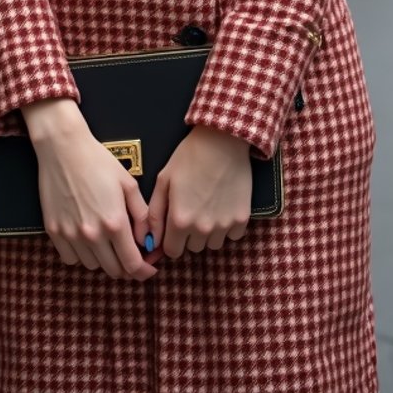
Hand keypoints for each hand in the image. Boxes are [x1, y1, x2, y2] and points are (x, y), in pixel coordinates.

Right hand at [22, 99, 154, 280]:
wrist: (63, 149)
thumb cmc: (98, 162)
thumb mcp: (128, 184)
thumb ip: (142, 216)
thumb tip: (148, 240)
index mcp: (114, 223)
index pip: (132, 264)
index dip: (144, 271)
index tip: (148, 269)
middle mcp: (92, 235)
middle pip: (113, 270)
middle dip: (126, 267)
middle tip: (131, 254)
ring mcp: (70, 235)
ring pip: (93, 266)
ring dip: (104, 260)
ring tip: (108, 242)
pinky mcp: (54, 232)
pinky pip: (71, 258)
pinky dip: (82, 255)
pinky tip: (87, 239)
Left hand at [146, 125, 250, 261]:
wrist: (222, 141)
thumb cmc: (189, 157)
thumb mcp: (164, 180)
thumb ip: (155, 214)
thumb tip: (151, 241)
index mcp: (180, 220)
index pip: (172, 252)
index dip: (171, 240)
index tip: (174, 227)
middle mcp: (202, 229)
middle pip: (193, 248)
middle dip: (190, 235)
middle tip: (193, 210)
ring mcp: (223, 225)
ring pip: (213, 244)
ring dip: (209, 232)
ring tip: (209, 206)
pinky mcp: (241, 219)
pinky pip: (232, 235)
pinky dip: (228, 226)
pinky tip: (224, 206)